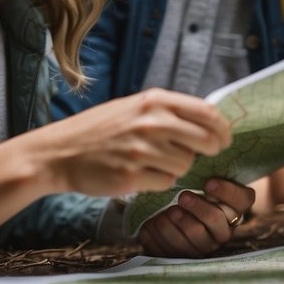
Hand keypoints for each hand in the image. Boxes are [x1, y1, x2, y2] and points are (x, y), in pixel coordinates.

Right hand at [34, 88, 230, 196]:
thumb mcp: (134, 107)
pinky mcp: (132, 175)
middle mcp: (151, 122)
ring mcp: (142, 149)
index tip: (224, 140)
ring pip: (186, 165)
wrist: (59, 152)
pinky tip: (140, 173)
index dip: (222, 129)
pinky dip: (158, 181)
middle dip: (209, 151)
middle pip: (206, 141)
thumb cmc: (101, 129)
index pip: (208, 113)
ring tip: (153, 161)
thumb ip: (169, 112)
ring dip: (176, 167)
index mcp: (155, 100)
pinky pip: (166, 183)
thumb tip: (209, 123)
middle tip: (200, 155)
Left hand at [137, 178, 254, 257]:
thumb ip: (204, 170)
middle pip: (216, 219)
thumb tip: (197, 152)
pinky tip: (151, 225)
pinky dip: (160, 236)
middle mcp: (224, 229)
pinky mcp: (185, 257)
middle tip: (182, 196)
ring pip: (195, 236)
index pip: (242, 199)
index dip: (227, 191)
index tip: (207, 183)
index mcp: (234, 207)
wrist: (166, 215)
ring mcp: (205, 245)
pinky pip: (174, 250)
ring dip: (177, 222)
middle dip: (198, 207)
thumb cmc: (188, 190)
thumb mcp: (199, 178)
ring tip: (165, 211)